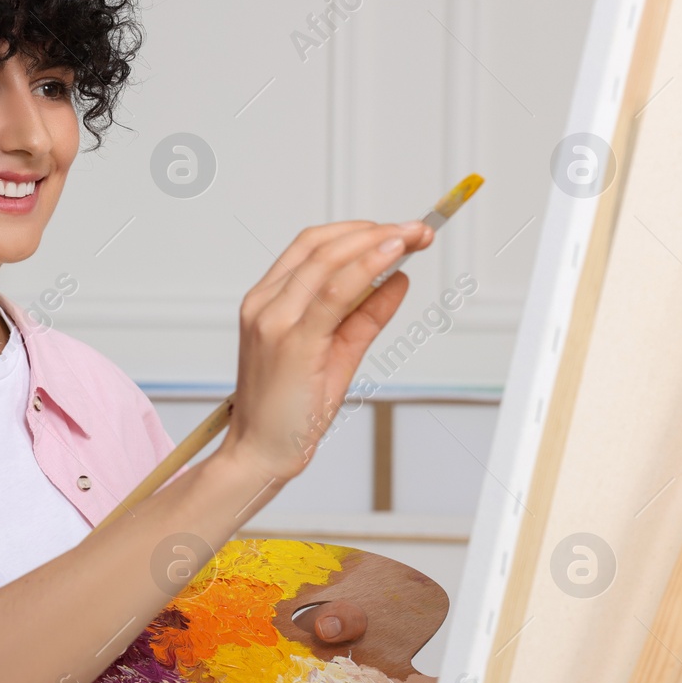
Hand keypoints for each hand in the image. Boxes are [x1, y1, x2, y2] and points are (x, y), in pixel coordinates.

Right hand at [220, 220, 433, 485]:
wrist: (263, 452)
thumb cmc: (292, 409)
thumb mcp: (336, 353)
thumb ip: (364, 315)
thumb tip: (398, 280)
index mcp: (266, 301)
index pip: (311, 246)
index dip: (357, 230)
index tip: (397, 231)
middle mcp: (264, 304)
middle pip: (321, 245)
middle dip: (375, 231)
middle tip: (418, 231)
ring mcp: (273, 320)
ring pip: (327, 261)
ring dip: (375, 243)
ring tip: (413, 238)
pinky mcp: (291, 341)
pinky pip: (332, 293)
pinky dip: (365, 269)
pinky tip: (392, 259)